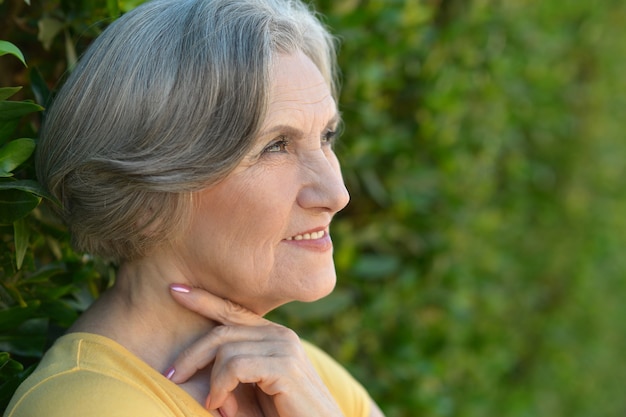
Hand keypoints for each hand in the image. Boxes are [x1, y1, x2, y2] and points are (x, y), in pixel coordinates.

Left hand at [166, 284, 344, 416]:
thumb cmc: (285, 415)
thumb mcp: (253, 390)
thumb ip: (231, 373)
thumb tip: (196, 368)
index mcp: (273, 336)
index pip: (233, 311)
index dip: (204, 299)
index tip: (174, 290)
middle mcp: (280, 335)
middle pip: (222, 331)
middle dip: (191, 354)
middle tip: (170, 375)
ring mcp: (285, 348)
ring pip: (226, 349)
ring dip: (211, 381)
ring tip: (214, 404)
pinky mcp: (285, 367)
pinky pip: (236, 366)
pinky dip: (220, 386)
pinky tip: (220, 404)